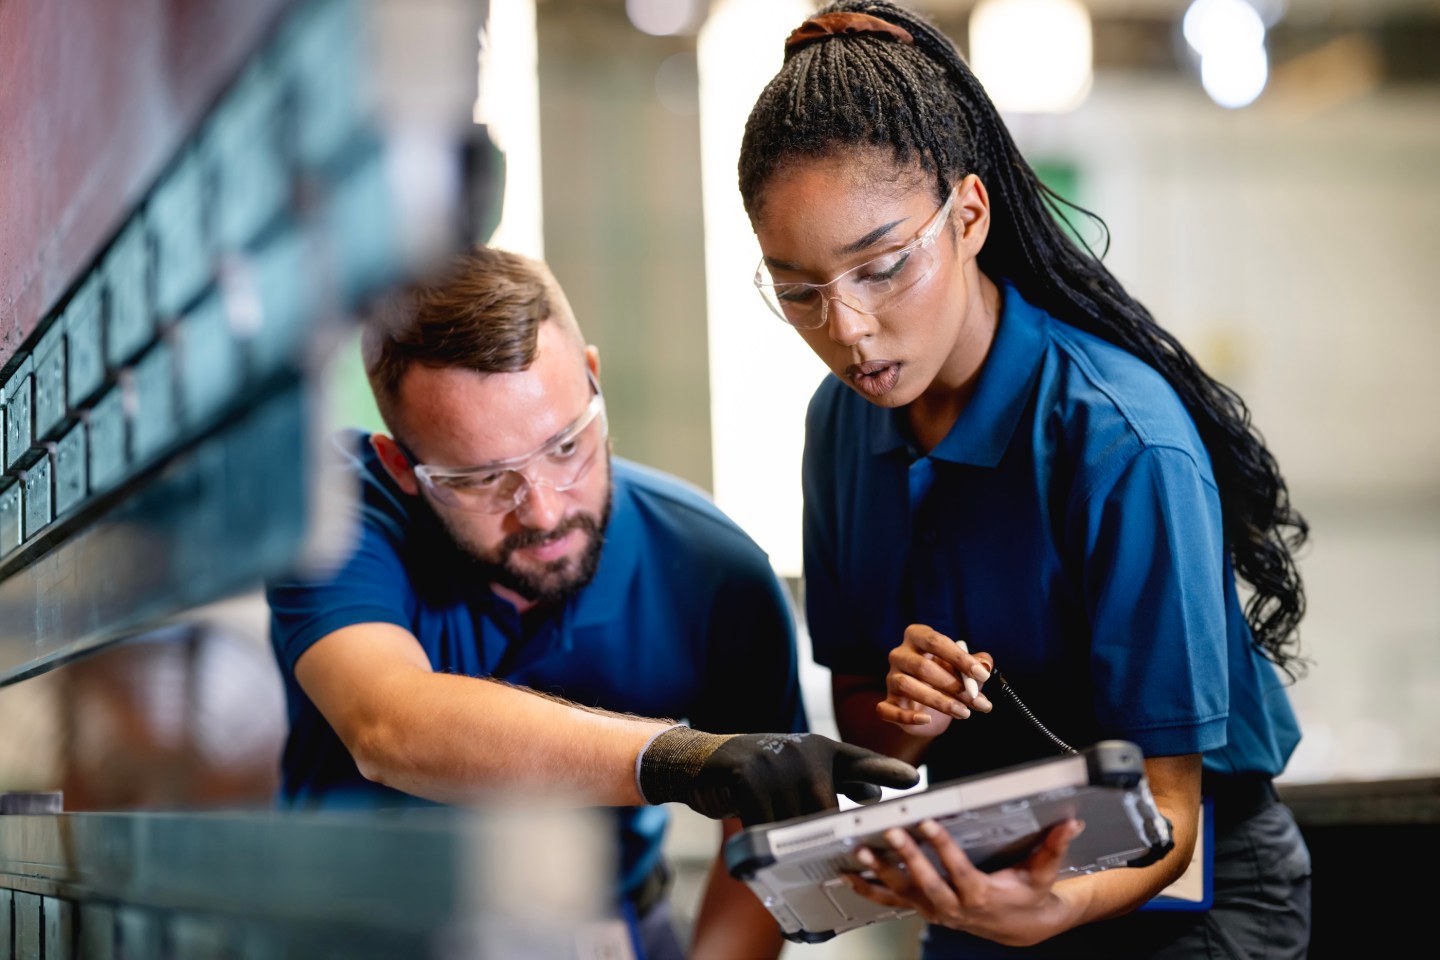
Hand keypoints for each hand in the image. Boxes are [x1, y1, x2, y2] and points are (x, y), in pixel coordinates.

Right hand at [637, 727, 919, 825]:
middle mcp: (803, 750)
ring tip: (774, 827)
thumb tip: (872, 795)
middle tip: (820, 847)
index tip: (913, 780)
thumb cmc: (756, 771)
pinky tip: (755, 828)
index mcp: (820, 748)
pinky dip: (763, 834)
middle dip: (820, 832)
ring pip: (796, 820)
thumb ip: (833, 779)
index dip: (886, 771)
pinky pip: (767, 822)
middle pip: (826, 809)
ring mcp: (776, 761)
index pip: (860, 761)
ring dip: (787, 833)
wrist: (701, 760)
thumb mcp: (798, 768)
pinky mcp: (749, 775)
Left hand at [844, 817, 1085, 946]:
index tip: (929, 824)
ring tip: (862, 852)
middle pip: (927, 883)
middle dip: (908, 858)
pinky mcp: (924, 909)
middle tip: (892, 832)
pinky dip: (869, 890)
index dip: (943, 848)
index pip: (959, 870)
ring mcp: (936, 910)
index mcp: (982, 895)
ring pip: (904, 894)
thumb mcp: (1042, 872)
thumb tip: (1071, 823)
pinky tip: (849, 875)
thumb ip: (1053, 846)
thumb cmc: (1027, 894)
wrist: (1020, 926)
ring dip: (881, 873)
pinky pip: (892, 902)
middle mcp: (955, 907)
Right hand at [878, 625, 993, 735]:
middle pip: (922, 666)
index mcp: (918, 637)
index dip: (959, 658)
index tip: (981, 674)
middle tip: (977, 700)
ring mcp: (891, 678)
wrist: (928, 707)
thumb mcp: (965, 668)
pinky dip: (907, 716)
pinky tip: (926, 719)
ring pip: (907, 686)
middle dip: (954, 685)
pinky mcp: (887, 702)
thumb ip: (978, 663)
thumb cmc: (947, 678)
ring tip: (964, 713)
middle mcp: (900, 654)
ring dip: (939, 701)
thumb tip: (984, 665)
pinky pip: (888, 709)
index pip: (935, 642)